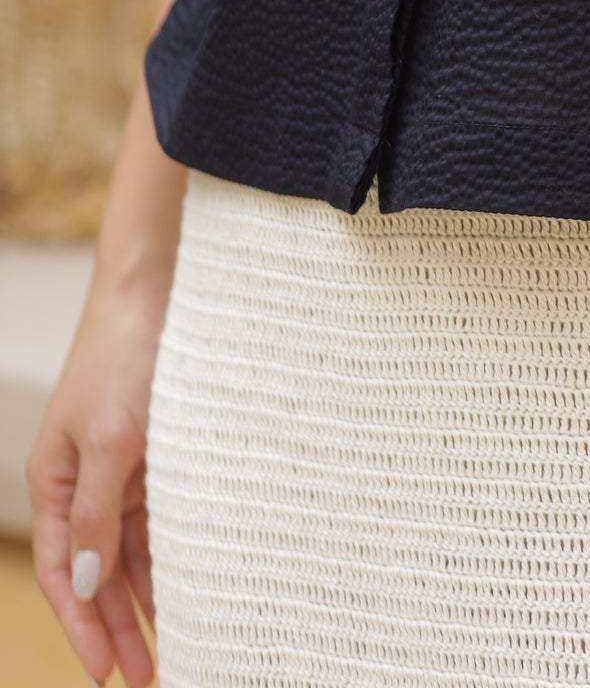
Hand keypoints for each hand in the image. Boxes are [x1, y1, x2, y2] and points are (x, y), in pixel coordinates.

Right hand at [27, 276, 166, 686]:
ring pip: (131, 547)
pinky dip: (169, 551)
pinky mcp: (156, 447)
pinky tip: (188, 581)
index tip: (107, 675)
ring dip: (147, 595)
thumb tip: (90, 584)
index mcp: (56, 479)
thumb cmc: (126, 355)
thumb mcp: (111, 439)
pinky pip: (159, 515)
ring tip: (172, 644)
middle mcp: (84, 477)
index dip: (83, 627)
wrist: (160, 285)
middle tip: (146, 677)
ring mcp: (121, 464)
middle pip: (97, 570)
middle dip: (116, 626)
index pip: (66, 573)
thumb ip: (99, 514)